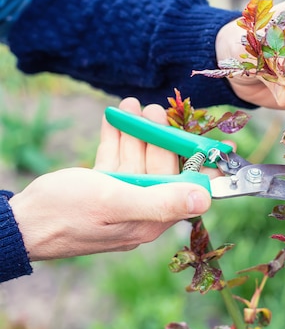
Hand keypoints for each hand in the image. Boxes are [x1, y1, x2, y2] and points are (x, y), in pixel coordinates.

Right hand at [9, 98, 210, 260]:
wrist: (22, 223)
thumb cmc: (67, 213)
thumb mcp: (116, 201)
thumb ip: (160, 200)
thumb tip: (205, 199)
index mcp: (150, 219)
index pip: (186, 189)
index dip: (201, 164)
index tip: (218, 142)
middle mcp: (140, 210)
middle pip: (160, 168)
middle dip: (158, 137)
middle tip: (154, 108)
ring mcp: (120, 199)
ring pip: (136, 160)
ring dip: (135, 132)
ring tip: (133, 105)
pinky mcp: (101, 190)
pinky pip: (114, 160)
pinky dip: (115, 139)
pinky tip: (113, 118)